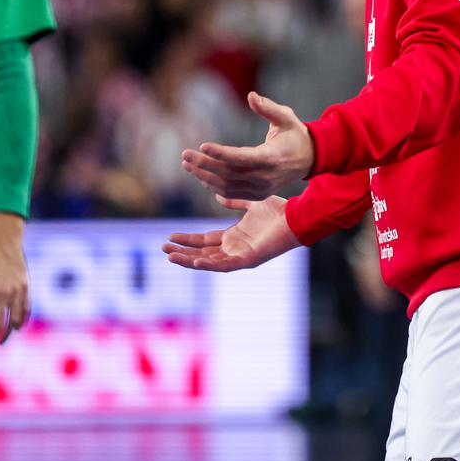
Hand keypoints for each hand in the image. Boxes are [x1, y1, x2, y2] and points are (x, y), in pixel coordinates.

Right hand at [163, 195, 300, 271]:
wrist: (296, 217)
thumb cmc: (279, 212)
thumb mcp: (251, 203)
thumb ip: (235, 201)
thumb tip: (218, 194)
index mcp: (234, 237)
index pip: (205, 241)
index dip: (187, 240)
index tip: (170, 237)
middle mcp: (234, 248)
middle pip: (202, 254)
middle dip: (182, 253)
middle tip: (163, 250)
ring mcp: (241, 256)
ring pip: (209, 263)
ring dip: (190, 261)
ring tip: (171, 257)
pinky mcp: (249, 260)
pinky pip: (226, 266)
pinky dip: (210, 265)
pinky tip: (196, 262)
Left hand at [182, 91, 314, 200]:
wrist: (309, 160)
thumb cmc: (295, 134)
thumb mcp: (286, 117)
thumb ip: (268, 108)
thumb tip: (251, 95)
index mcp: (271, 158)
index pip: (241, 158)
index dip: (221, 154)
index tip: (202, 146)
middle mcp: (265, 177)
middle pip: (229, 174)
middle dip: (204, 164)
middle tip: (185, 155)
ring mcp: (261, 189)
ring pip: (226, 186)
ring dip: (204, 176)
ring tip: (187, 164)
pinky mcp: (257, 194)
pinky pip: (231, 193)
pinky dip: (213, 185)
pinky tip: (200, 175)